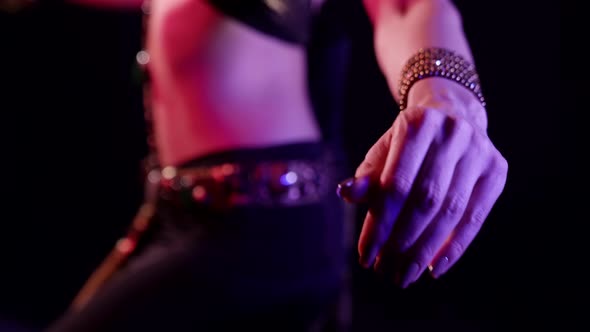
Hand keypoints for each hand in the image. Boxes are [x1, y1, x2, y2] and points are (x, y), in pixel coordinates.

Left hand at [338, 103, 507, 287]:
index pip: (396, 185)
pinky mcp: (497, 169)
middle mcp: (451, 132)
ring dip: (427, 249)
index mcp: (416, 124)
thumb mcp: (383, 155)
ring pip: (452, 210)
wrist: (451, 115)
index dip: (379, 224)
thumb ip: (366, 177)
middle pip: (426, 199)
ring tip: (406, 275)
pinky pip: (476, 216)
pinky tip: (435, 267)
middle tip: (386, 272)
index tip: (365, 256)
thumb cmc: (407, 146)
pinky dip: (455, 246)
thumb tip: (346, 193)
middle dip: (403, 241)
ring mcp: (478, 150)